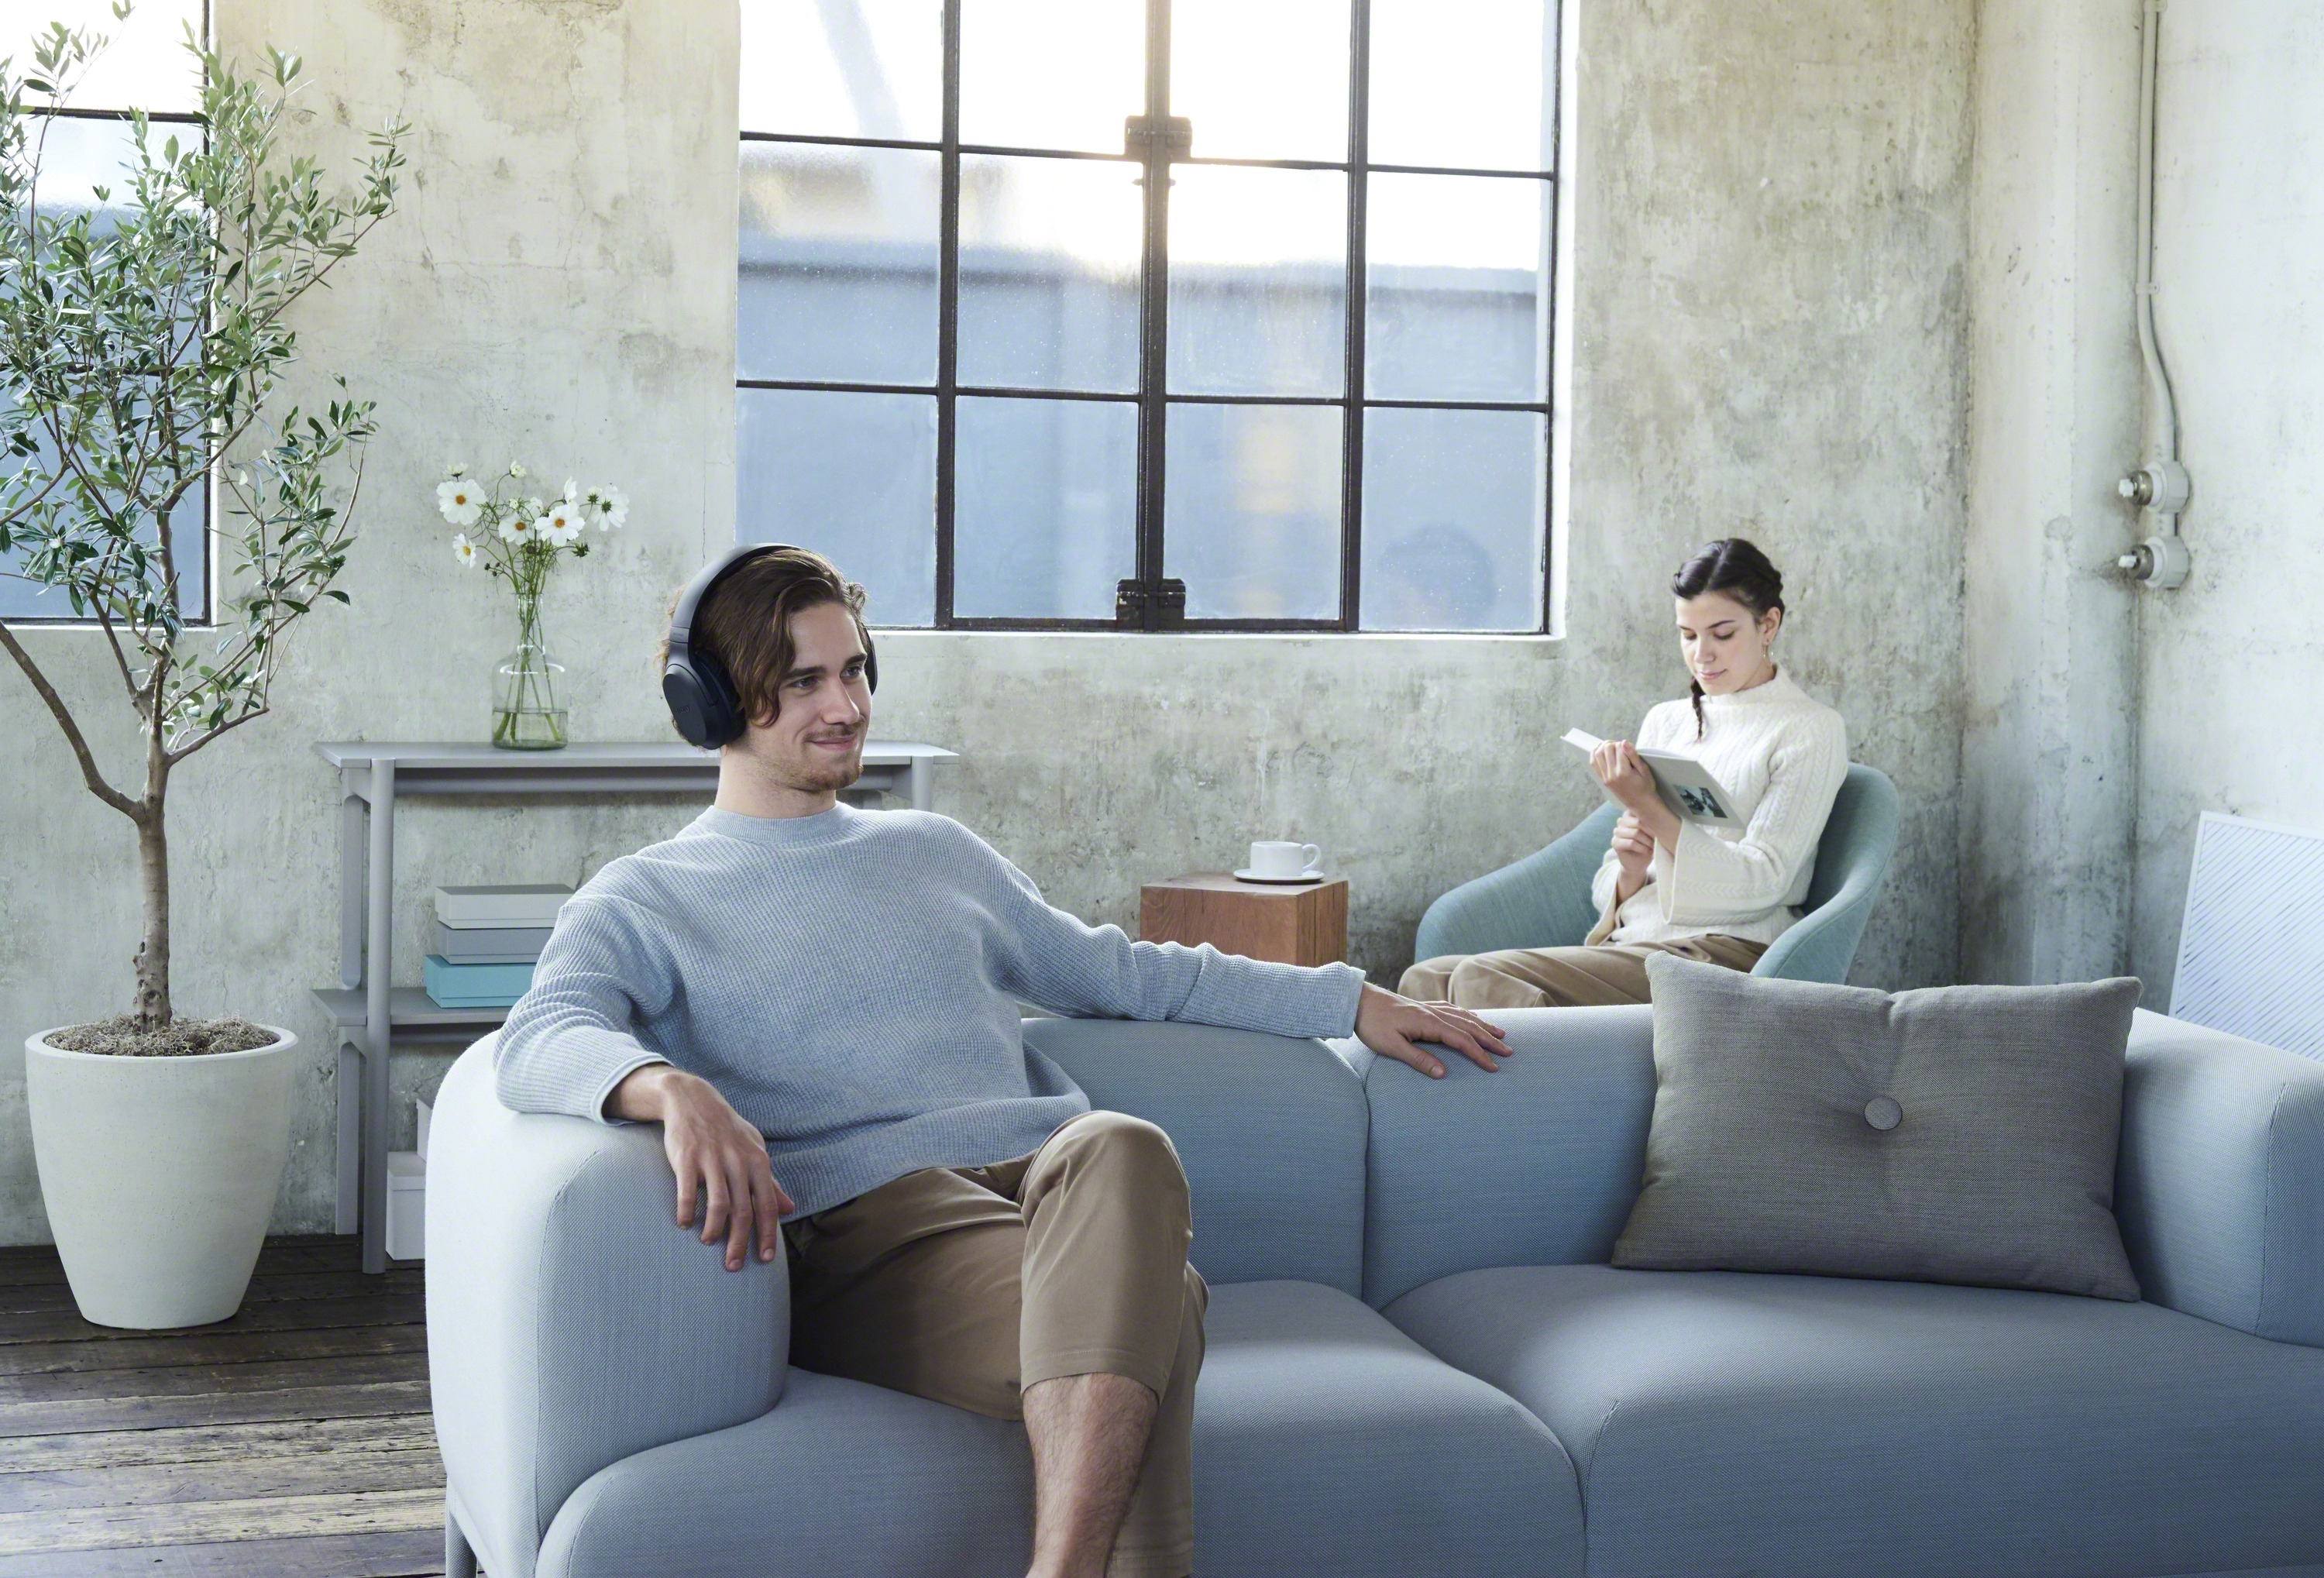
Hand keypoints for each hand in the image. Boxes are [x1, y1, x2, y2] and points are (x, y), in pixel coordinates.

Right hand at [606, 1063, 792, 1270]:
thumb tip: (790, 1209)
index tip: (765, 1259)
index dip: (767, 1234)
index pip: (767, 1205)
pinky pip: (687, 1191)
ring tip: (709, 1242)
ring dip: (714, 1230)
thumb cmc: (727, 1131)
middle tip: (733, 1265)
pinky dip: (686, 1211)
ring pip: (718, 1204)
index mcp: (757, 1161)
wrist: (693, 1100)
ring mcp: (712, 1159)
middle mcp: (737, 1161)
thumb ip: (770, 1182)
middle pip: (743, 1211)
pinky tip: (684, 1223)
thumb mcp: (753, 1150)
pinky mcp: (686, 1157)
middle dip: (739, 1243)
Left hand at [1354, 982, 1510, 1077]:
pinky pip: (1452, 1009)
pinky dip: (1467, 1014)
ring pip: (1463, 1016)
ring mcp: (1428, 1008)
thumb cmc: (1372, 1025)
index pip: (1461, 1041)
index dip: (1479, 1055)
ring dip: (1483, 1026)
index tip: (1493, 1068)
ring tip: (1500, 1033)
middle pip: (1468, 1027)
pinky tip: (1471, 1017)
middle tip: (1508, 1052)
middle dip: (1489, 1040)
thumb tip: (1443, 1074)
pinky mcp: (1422, 1006)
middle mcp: (1433, 1013)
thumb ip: (1418, 1060)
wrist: (1357, 1000)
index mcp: (1429, 1023)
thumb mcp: (1392, 1047)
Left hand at [1590, 738, 1658, 815]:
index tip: (1630, 749)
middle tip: (1621, 747)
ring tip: (1613, 747)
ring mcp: (1605, 777)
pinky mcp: (1602, 779)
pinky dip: (1596, 753)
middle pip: (1606, 748)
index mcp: (1623, 772)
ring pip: (1597, 754)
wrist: (1640, 803)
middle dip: (1614, 743)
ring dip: (1604, 746)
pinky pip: (1593, 763)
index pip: (1619, 748)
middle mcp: (1612, 775)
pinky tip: (1602, 750)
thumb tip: (1624, 742)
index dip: (1625, 745)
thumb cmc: (1645, 786)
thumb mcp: (1644, 770)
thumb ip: (1633, 755)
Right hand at [1611, 811, 1653, 898]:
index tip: (1660, 827)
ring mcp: (1617, 832)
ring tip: (1653, 847)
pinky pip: (1631, 843)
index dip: (1651, 819)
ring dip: (1647, 841)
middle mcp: (1621, 821)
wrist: (1639, 864)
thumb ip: (1652, 823)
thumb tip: (1661, 817)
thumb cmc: (1648, 846)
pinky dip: (1642, 848)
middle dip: (1651, 832)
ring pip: (1635, 833)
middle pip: (1638, 822)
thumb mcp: (1652, 833)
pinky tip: (1647, 851)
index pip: (1638, 810)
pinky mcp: (1615, 843)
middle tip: (1658, 840)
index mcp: (1630, 815)